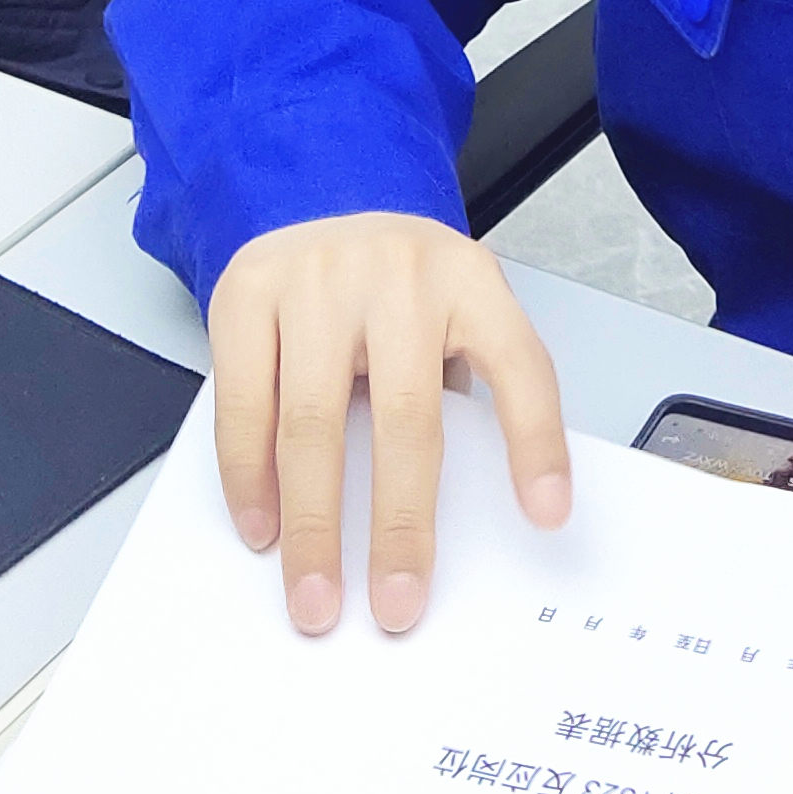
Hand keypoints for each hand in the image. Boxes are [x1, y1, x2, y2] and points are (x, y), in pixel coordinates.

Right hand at [208, 211, 570, 638]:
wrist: (319, 189)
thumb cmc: (398, 279)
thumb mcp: (453, 308)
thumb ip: (460, 383)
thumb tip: (454, 513)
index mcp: (470, 281)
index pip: (520, 365)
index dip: (537, 443)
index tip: (546, 517)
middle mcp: (398, 276)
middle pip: (407, 418)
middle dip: (400, 526)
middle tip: (398, 604)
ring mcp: (318, 280)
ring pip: (314, 422)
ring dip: (313, 523)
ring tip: (316, 592)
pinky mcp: (249, 291)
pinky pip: (246, 402)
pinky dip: (250, 476)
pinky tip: (262, 524)